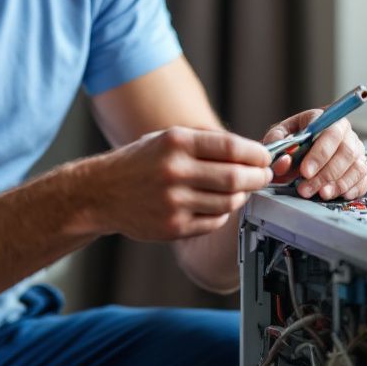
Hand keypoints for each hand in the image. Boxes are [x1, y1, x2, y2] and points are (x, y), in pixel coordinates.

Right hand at [89, 127, 273, 240]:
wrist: (101, 193)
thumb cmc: (139, 162)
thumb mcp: (166, 139)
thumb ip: (204, 143)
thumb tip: (249, 151)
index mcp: (175, 142)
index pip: (230, 147)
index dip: (255, 153)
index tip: (265, 157)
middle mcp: (174, 171)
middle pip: (234, 177)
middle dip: (258, 177)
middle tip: (264, 176)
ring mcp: (173, 202)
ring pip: (228, 202)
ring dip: (241, 196)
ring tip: (241, 189)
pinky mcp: (173, 227)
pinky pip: (213, 222)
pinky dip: (222, 214)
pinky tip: (217, 205)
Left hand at [262, 109, 366, 200]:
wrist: (302, 145)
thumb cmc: (293, 138)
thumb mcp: (279, 134)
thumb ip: (277, 144)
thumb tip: (284, 160)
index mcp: (324, 117)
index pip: (328, 132)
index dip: (319, 154)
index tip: (305, 171)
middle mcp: (344, 131)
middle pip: (345, 151)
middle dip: (325, 173)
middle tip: (307, 187)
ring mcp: (356, 148)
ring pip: (356, 166)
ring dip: (337, 184)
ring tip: (320, 194)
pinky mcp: (361, 166)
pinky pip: (363, 178)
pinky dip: (352, 189)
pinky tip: (337, 194)